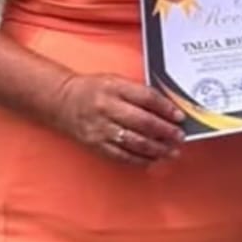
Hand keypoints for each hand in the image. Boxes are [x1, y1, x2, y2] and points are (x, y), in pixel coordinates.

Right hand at [53, 74, 185, 164]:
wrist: (62, 101)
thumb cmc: (94, 90)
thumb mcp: (116, 82)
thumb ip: (139, 93)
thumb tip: (167, 109)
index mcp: (114, 88)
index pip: (146, 98)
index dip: (166, 108)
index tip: (179, 116)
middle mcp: (107, 107)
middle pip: (142, 122)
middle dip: (165, 131)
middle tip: (179, 137)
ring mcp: (101, 128)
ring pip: (134, 142)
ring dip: (156, 149)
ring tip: (171, 151)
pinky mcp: (96, 144)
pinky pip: (122, 155)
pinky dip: (140, 159)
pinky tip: (152, 159)